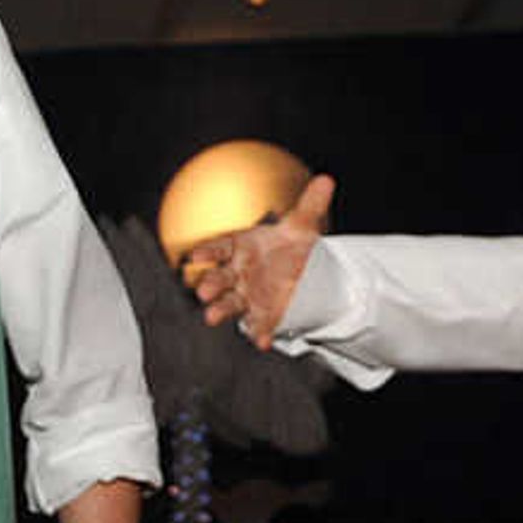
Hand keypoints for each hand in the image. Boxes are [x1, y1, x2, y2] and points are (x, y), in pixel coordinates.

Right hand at [181, 171, 337, 346]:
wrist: (302, 274)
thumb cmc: (290, 246)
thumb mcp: (302, 226)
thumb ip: (310, 206)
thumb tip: (326, 181)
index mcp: (240, 247)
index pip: (219, 247)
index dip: (207, 252)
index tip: (196, 256)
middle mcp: (237, 273)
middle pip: (218, 278)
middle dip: (210, 285)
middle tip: (203, 292)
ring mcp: (246, 296)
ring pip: (229, 304)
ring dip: (220, 310)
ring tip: (211, 317)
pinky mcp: (261, 315)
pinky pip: (258, 325)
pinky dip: (259, 333)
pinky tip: (262, 341)